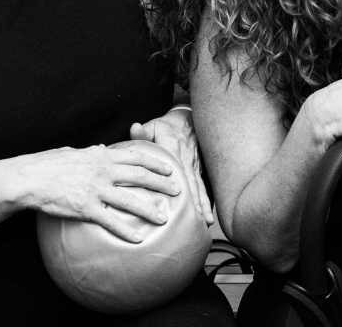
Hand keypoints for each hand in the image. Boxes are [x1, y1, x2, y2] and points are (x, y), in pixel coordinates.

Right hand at [17, 140, 181, 243]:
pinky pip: (110, 221)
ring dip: (149, 209)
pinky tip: (137, 238)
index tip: (169, 168)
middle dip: (161, 183)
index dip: (155, 162)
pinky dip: (126, 230)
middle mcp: (103, 171)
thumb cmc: (47, 164)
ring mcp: (96, 190)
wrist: (30, 179)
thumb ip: (90, 152)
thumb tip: (101, 149)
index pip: (136, 156)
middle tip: (177, 190)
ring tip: (163, 217)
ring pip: (130, 200)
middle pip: (140, 176)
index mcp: (101, 156)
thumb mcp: (72, 152)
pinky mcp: (86, 209)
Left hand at [130, 107, 212, 226]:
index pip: (175, 166)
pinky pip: (202, 186)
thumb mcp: (154, 126)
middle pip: (191, 182)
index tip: (180, 198)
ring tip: (206, 221)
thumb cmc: (166, 126)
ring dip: (203, 203)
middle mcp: (186, 158)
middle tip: (197, 219)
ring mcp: (194, 165)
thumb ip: (143, 131)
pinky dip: (206, 200)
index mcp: (174, 147)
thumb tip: (134, 128)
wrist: (186, 120)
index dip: (179, 181)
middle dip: (196, 201)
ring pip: (199, 186)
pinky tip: (207, 214)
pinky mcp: (198, 169)